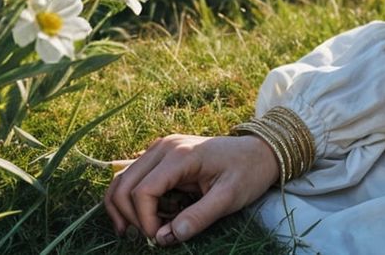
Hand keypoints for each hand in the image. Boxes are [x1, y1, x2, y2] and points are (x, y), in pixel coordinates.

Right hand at [104, 133, 280, 244]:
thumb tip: (165, 238)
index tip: (160, 237)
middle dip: (130, 217)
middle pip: (124, 185)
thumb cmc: (248, 172)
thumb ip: (198, 218)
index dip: (145, 220)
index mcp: (181, 155)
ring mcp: (160, 149)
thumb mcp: (230, 197)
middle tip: (151, 237)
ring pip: (122, 180)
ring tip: (140, 231)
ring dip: (124, 208)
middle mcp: (164, 147)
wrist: (262, 150)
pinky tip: (145, 217)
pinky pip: (132, 177)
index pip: (143, 191)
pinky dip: (130, 199)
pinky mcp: (160, 156)